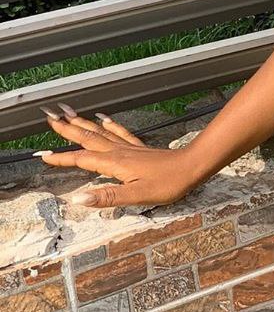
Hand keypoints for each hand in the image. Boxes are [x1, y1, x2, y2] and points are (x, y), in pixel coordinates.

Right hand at [36, 104, 196, 208]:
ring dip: (82, 122)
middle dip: (67, 128)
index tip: (43, 155)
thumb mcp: (137, 195)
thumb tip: (78, 199)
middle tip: (48, 117)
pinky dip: (109, 124)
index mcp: (114, 164)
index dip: (62, 158)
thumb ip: (107, 197)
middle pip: (87, 138)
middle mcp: (118, 152)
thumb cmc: (168, 183)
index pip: (81, 159)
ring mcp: (129, 148)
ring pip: (100, 132)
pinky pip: (120, 132)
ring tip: (67, 112)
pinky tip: (103, 118)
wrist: (193, 166)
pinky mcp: (140, 147)